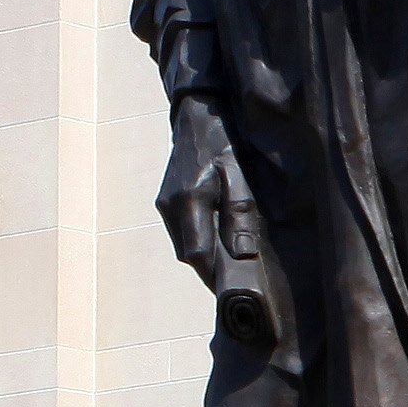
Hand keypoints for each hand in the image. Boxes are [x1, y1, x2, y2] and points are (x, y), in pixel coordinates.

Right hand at [158, 98, 274, 341]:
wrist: (198, 116)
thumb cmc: (223, 144)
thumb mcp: (239, 175)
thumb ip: (240, 213)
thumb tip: (242, 252)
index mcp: (188, 201)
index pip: (197, 254)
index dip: (214, 276)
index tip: (235, 290)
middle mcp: (170, 207)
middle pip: (189, 255)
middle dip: (212, 270)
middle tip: (240, 282)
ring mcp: (165, 205)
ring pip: (185, 245)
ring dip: (206, 256)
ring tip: (233, 264)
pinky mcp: (166, 202)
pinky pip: (183, 233)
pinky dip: (200, 241)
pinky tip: (220, 241)